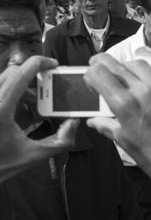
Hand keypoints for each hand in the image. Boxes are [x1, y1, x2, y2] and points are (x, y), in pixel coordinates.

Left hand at [0, 56, 76, 182]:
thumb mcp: (33, 156)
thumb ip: (61, 141)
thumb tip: (73, 123)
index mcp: (0, 108)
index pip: (20, 73)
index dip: (39, 63)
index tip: (54, 65)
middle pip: (13, 74)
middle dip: (34, 81)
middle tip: (48, 94)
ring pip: (6, 82)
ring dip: (25, 91)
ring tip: (36, 110)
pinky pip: (2, 93)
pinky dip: (16, 99)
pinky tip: (24, 117)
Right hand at [84, 54, 150, 180]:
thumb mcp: (123, 141)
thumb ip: (106, 125)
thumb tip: (93, 119)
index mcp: (124, 104)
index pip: (100, 74)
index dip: (90, 73)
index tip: (89, 78)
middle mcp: (142, 91)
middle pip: (116, 65)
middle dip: (102, 63)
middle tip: (97, 65)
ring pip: (137, 64)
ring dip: (124, 66)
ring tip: (120, 75)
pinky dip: (144, 72)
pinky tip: (141, 81)